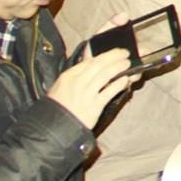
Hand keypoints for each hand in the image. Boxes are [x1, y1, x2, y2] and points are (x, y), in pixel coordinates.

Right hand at [46, 15, 134, 129]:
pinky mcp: (94, 106)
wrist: (53, 128)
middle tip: (124, 53)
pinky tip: (125, 80)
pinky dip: (119, 84)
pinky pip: (109, 91)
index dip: (104, 55)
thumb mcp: (61, 87)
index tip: (113, 52)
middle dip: (113, 56)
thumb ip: (76, 76)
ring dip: (118, 67)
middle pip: (99, 64)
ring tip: (127, 64)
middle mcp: (77, 82)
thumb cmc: (58, 107)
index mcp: (69, 76)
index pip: (89, 61)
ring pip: (106, 75)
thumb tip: (92, 67)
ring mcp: (86, 94)